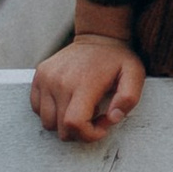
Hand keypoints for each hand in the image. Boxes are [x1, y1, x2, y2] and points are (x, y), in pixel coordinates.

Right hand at [31, 33, 145, 143]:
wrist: (98, 37)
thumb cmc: (117, 59)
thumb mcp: (135, 75)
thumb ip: (129, 99)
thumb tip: (112, 117)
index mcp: (83, 83)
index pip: (74, 124)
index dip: (89, 134)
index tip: (102, 124)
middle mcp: (59, 81)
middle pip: (61, 129)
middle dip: (80, 131)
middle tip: (96, 114)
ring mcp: (46, 78)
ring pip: (47, 122)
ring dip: (65, 123)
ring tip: (82, 107)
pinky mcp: (38, 76)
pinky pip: (37, 109)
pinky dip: (52, 112)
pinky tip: (69, 101)